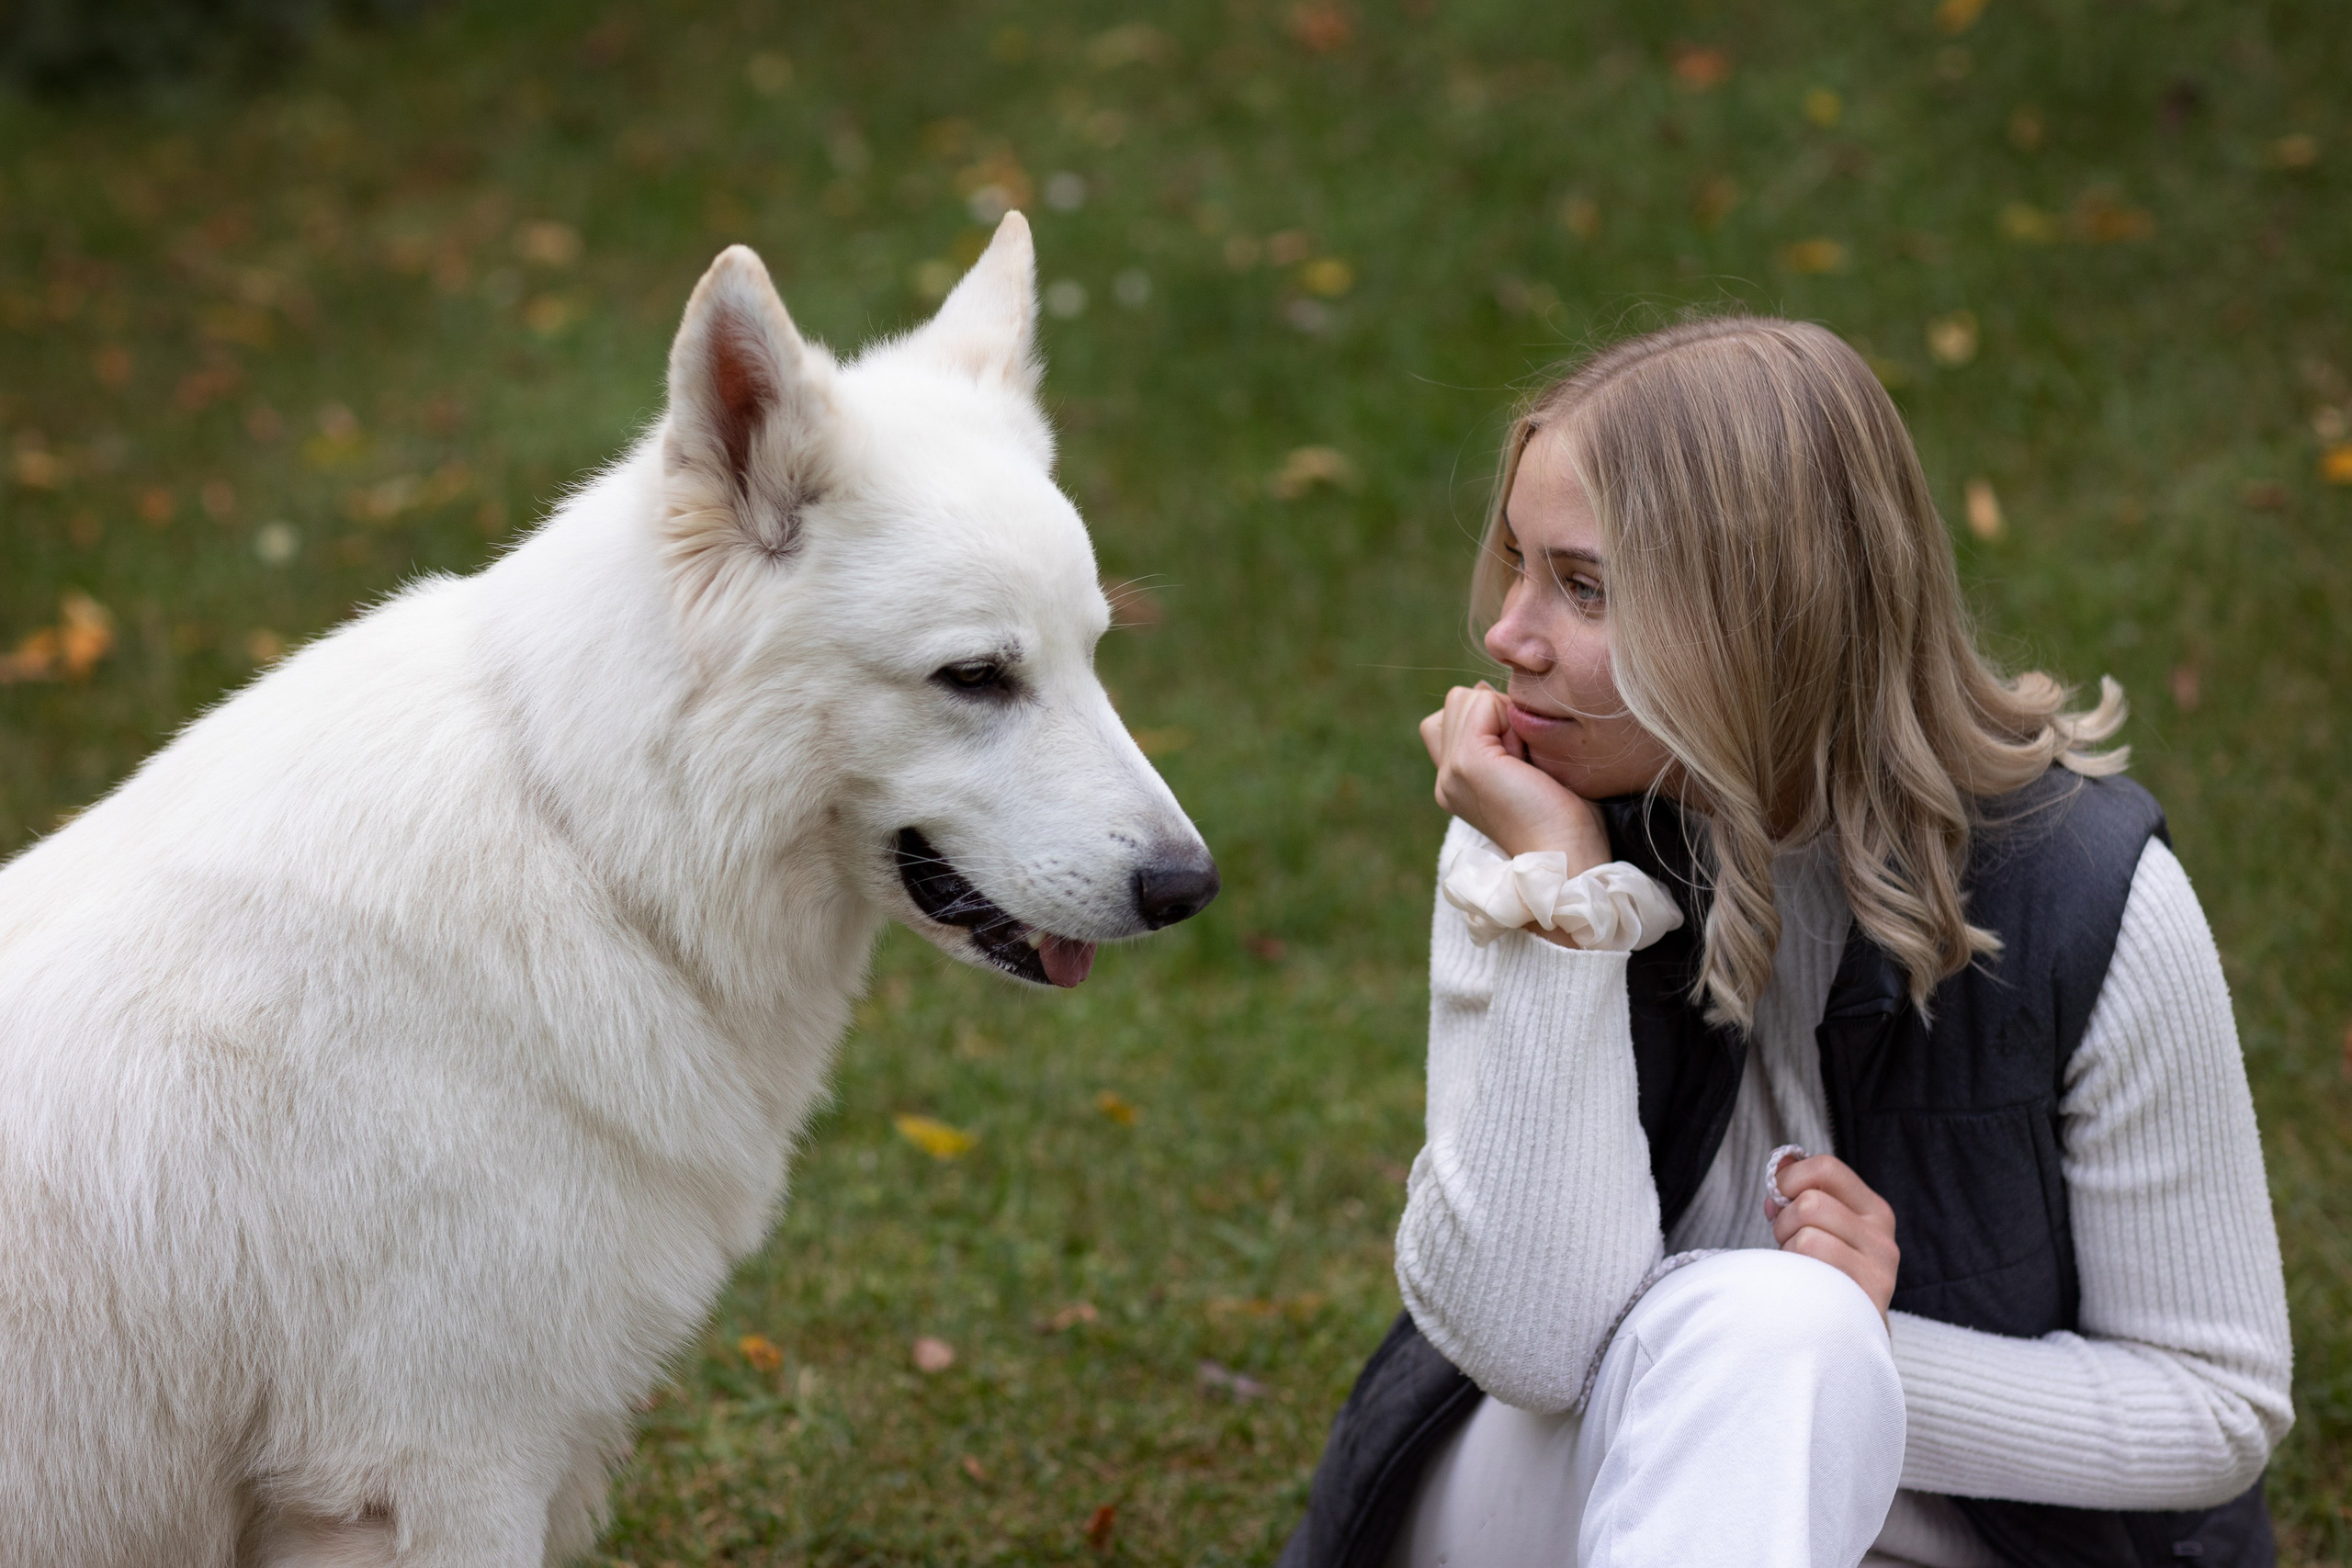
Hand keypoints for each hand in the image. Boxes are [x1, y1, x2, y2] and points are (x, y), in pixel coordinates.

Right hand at [1419, 682, 1608, 869]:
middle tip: (1524, 760)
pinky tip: (1526, 758)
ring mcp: (1451, 770)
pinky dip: (1510, 719)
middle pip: (1457, 702)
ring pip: (1465, 697)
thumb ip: (1501, 737)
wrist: (1568, 859)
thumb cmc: (1566, 821)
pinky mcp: (1467, 762)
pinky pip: (1483, 703)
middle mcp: (1444, 778)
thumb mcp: (1526, 770)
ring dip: (1504, 716)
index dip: (1492, 722)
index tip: (1522, 763)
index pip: (1450, 720)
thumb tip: (1484, 690)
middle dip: (1496, 714)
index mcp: (1455, 783)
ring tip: (1525, 760)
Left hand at [1769, 1153, 1899, 1324]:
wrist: (1851, 1333)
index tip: (1780, 1197)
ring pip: (1807, 1236)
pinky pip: (1811, 1268)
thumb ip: (1802, 1191)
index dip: (1791, 1178)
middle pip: (1810, 1203)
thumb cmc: (1827, 1271)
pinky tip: (1804, 1285)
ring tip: (1797, 1266)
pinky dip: (1794, 1273)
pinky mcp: (1864, 1297)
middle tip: (1787, 1241)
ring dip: (1788, 1250)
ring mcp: (1878, 1269)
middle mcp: (1882, 1236)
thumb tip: (1781, 1162)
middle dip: (1784, 1221)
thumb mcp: (1820, 1226)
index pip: (1827, 1168)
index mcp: (1873, 1209)